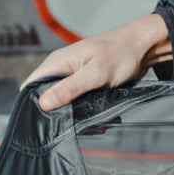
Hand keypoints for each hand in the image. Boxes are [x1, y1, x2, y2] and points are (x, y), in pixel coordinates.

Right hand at [21, 13, 173, 111]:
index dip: (32, 104)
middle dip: (55, 113)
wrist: (142, 46)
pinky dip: (83, 110)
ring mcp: (72, 76)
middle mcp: (61, 68)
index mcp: (57, 62)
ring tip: (91, 124)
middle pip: (45, 96)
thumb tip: (43, 103)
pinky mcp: (84, 83)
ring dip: (72, 114)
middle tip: (71, 127)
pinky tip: (96, 119)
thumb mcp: (95, 74)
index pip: (30, 85)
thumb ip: (69, 88)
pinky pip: (76, 100)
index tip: (42, 123)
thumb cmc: (121, 54)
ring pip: (62, 100)